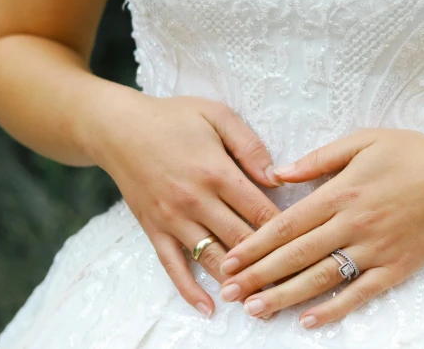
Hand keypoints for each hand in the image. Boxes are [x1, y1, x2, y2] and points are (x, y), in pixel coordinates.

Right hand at [92, 92, 284, 317]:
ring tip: (263, 300)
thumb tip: (277, 177)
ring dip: (238, 281)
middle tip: (295, 279)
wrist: (118, 129)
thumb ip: (249, 145)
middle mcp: (195, 201)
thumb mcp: (217, 115)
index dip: (286, 230)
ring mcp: (173, 219)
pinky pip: (173, 267)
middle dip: (269, 262)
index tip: (305, 243)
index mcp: (216, 172)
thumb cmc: (173, 118)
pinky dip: (190, 290)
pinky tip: (209, 307)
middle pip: (241, 241)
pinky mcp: (154, 230)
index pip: (260, 211)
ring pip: (212, 259)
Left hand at [215, 128, 423, 327]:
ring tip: (256, 310)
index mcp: (341, 192)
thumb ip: (319, 158)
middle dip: (259, 275)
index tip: (230, 259)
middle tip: (230, 292)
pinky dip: (334, 309)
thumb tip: (278, 173)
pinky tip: (308, 321)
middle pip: (296, 255)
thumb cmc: (413, 153)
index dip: (256, 244)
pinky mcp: (397, 268)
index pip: (287, 224)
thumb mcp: (364, 140)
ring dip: (285, 296)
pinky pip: (360, 293)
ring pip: (321, 278)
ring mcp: (375, 249)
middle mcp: (354, 224)